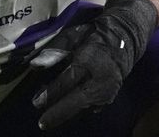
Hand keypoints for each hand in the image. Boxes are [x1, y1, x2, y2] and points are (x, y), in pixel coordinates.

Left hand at [29, 0, 157, 130]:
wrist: (124, 39)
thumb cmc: (92, 35)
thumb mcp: (72, 36)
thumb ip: (54, 51)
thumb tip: (34, 66)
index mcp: (91, 59)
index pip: (69, 79)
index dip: (52, 92)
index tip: (37, 103)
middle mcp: (102, 79)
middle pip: (78, 100)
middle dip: (59, 113)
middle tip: (42, 123)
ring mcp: (108, 90)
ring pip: (84, 107)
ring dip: (65, 113)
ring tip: (47, 118)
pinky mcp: (110, 96)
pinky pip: (90, 106)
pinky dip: (76, 110)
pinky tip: (62, 112)